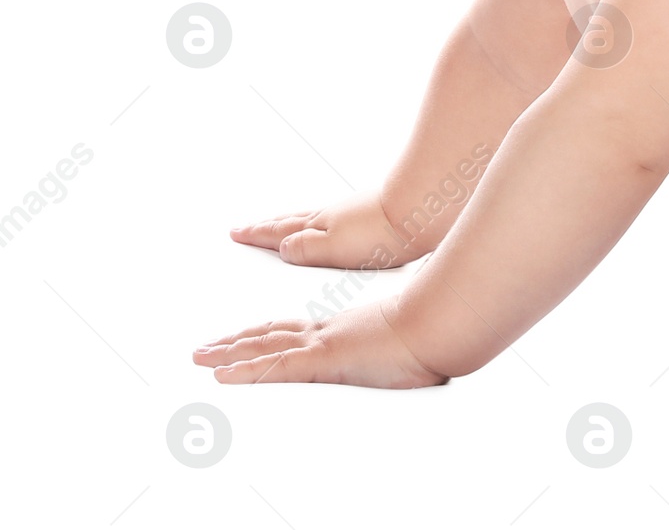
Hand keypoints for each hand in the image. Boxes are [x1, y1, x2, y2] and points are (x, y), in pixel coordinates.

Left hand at [192, 296, 448, 386]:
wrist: (439, 322)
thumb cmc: (433, 332)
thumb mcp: (408, 341)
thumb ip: (395, 345)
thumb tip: (407, 354)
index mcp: (344, 328)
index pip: (295, 329)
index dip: (267, 332)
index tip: (246, 335)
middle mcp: (327, 331)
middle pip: (271, 335)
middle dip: (236, 341)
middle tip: (206, 347)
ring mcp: (323, 344)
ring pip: (264, 348)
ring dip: (228, 353)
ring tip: (200, 358)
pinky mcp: (324, 359)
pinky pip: (275, 368)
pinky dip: (245, 371)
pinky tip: (222, 374)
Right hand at [229, 190, 420, 268]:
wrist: (424, 206)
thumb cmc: (384, 232)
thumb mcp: (335, 247)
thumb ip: (306, 249)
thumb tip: (282, 247)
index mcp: (320, 225)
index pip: (281, 231)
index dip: (258, 235)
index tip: (237, 232)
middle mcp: (333, 215)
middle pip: (293, 220)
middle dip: (270, 226)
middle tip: (249, 226)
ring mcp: (353, 211)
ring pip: (314, 217)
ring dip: (293, 222)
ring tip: (283, 225)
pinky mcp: (374, 212)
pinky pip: (336, 217)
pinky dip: (322, 222)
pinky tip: (334, 225)